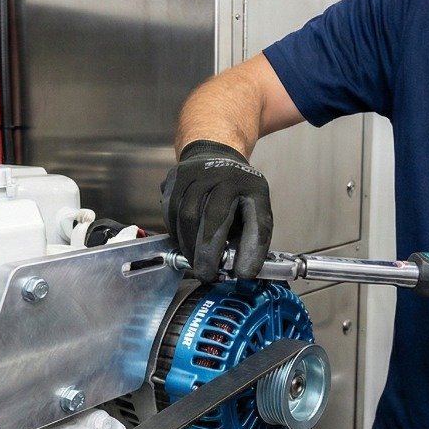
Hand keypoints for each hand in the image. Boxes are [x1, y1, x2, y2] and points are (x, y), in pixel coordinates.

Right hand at [161, 140, 273, 281]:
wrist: (214, 154)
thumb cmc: (235, 193)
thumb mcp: (252, 211)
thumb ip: (248, 238)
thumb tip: (239, 272)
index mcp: (254, 187)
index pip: (257, 222)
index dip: (251, 251)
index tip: (243, 274)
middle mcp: (227, 175)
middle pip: (214, 217)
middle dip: (208, 253)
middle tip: (206, 275)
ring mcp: (199, 171)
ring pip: (187, 215)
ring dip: (189, 245)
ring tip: (194, 260)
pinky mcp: (177, 175)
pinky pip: (171, 210)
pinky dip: (176, 232)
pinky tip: (184, 240)